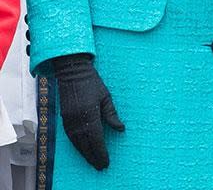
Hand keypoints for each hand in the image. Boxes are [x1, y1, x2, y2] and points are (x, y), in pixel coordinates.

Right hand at [53, 53, 124, 170]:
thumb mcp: (106, 97)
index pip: (96, 140)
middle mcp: (78, 121)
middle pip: (86, 145)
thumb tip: (121, 129)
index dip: (101, 153)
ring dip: (85, 154)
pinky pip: (71, 138)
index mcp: (90, 115)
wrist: (72, 72)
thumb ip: (112, 115)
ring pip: (77, 144)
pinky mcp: (64, 119)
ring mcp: (69, 121)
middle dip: (94, 157)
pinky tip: (82, 150)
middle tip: (101, 166)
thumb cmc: (92, 82)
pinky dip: (77, 147)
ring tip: (93, 162)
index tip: (106, 162)